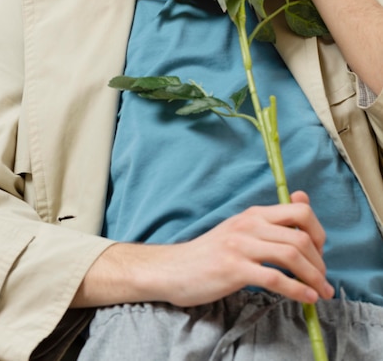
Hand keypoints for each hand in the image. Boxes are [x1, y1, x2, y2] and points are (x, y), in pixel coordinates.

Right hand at [72, 191, 333, 308]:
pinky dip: (297, 291)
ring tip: (321, 292)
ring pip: (291, 255)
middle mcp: (249, 224)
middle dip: (320, 261)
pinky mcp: (234, 269)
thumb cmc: (210, 253)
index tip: (320, 252)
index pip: (300, 210)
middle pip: (300, 235)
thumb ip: (271, 219)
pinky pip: (275, 278)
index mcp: (253, 214)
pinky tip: (306, 299)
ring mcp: (241, 246)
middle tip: (323, 279)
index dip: (317, 231)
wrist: (173, 269)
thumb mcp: (241, 228)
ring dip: (314, 277)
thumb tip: (302, 198)